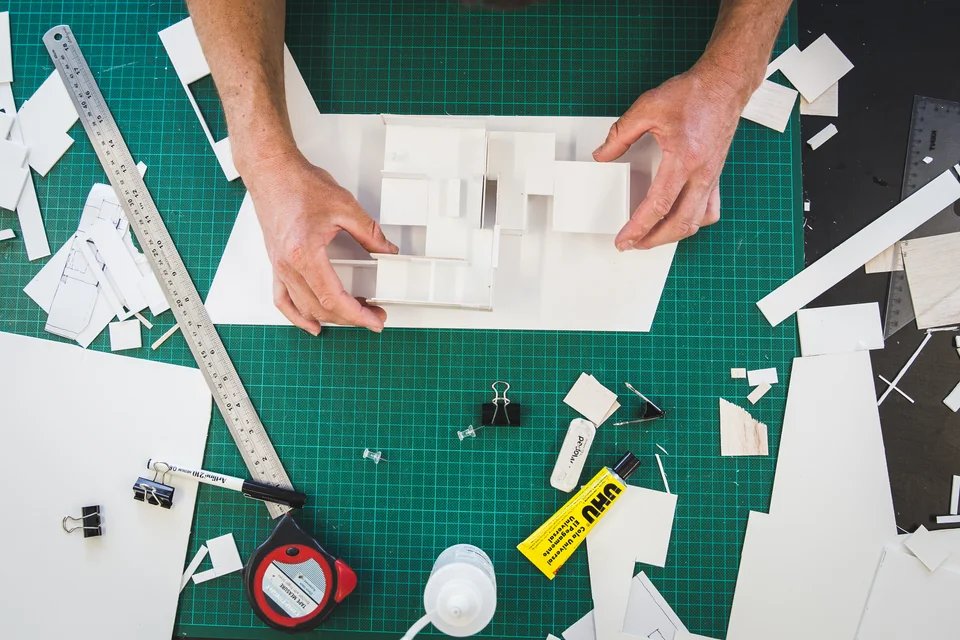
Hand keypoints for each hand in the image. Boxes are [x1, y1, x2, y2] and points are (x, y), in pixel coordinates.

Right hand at [245, 150, 397, 333]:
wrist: (271, 172)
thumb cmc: (298, 184)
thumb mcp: (344, 206)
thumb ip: (369, 232)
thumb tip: (386, 250)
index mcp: (304, 254)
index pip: (333, 298)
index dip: (356, 315)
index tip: (373, 319)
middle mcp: (288, 265)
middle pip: (320, 307)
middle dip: (350, 318)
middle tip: (373, 315)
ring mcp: (279, 267)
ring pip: (303, 307)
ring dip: (329, 318)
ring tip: (352, 316)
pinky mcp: (275, 264)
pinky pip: (282, 299)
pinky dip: (297, 316)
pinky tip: (311, 323)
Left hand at [593, 62, 750, 249]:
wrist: (725, 84)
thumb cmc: (694, 94)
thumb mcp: (647, 108)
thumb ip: (620, 134)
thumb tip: (603, 154)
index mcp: (683, 159)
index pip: (657, 207)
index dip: (638, 228)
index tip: (624, 240)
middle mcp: (700, 173)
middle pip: (679, 223)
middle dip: (653, 240)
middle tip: (633, 244)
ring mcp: (711, 177)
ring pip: (696, 221)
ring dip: (673, 235)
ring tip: (652, 237)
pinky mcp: (715, 176)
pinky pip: (709, 210)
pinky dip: (693, 222)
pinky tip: (679, 220)